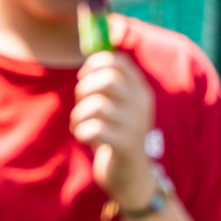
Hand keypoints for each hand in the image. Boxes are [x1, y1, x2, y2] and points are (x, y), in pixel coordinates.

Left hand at [71, 50, 156, 208]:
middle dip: (83, 90)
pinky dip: (81, 132)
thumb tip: (95, 45)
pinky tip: (85, 138)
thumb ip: (108, 80)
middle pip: (106, 80)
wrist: (130, 175)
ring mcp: (136, 125)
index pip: (118, 61)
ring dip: (79, 115)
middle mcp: (142, 104)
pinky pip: (93, 129)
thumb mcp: (118, 105)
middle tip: (81, 105)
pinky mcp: (125, 146)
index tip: (84, 77)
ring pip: (96, 106)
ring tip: (81, 125)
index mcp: (141, 90)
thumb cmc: (116, 134)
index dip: (94, 64)